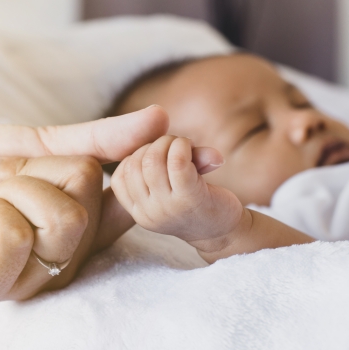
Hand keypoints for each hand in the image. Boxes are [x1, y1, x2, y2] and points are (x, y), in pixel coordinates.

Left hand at [0, 106, 167, 303]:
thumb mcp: (44, 144)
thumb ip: (99, 138)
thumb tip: (162, 117)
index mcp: (87, 229)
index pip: (137, 205)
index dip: (142, 172)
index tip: (173, 153)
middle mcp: (68, 260)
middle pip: (88, 199)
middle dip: (36, 169)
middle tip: (2, 175)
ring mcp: (31, 280)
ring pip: (61, 219)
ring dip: (11, 186)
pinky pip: (14, 236)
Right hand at [111, 135, 245, 250]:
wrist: (228, 233)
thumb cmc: (196, 203)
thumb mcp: (169, 188)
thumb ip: (159, 161)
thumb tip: (157, 117)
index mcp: (138, 212)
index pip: (121, 175)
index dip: (138, 156)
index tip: (159, 156)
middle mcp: (148, 214)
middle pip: (135, 163)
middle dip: (155, 145)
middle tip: (177, 148)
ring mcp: (168, 208)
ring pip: (153, 159)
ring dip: (171, 143)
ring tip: (186, 148)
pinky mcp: (190, 199)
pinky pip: (177, 161)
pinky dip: (184, 147)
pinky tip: (196, 152)